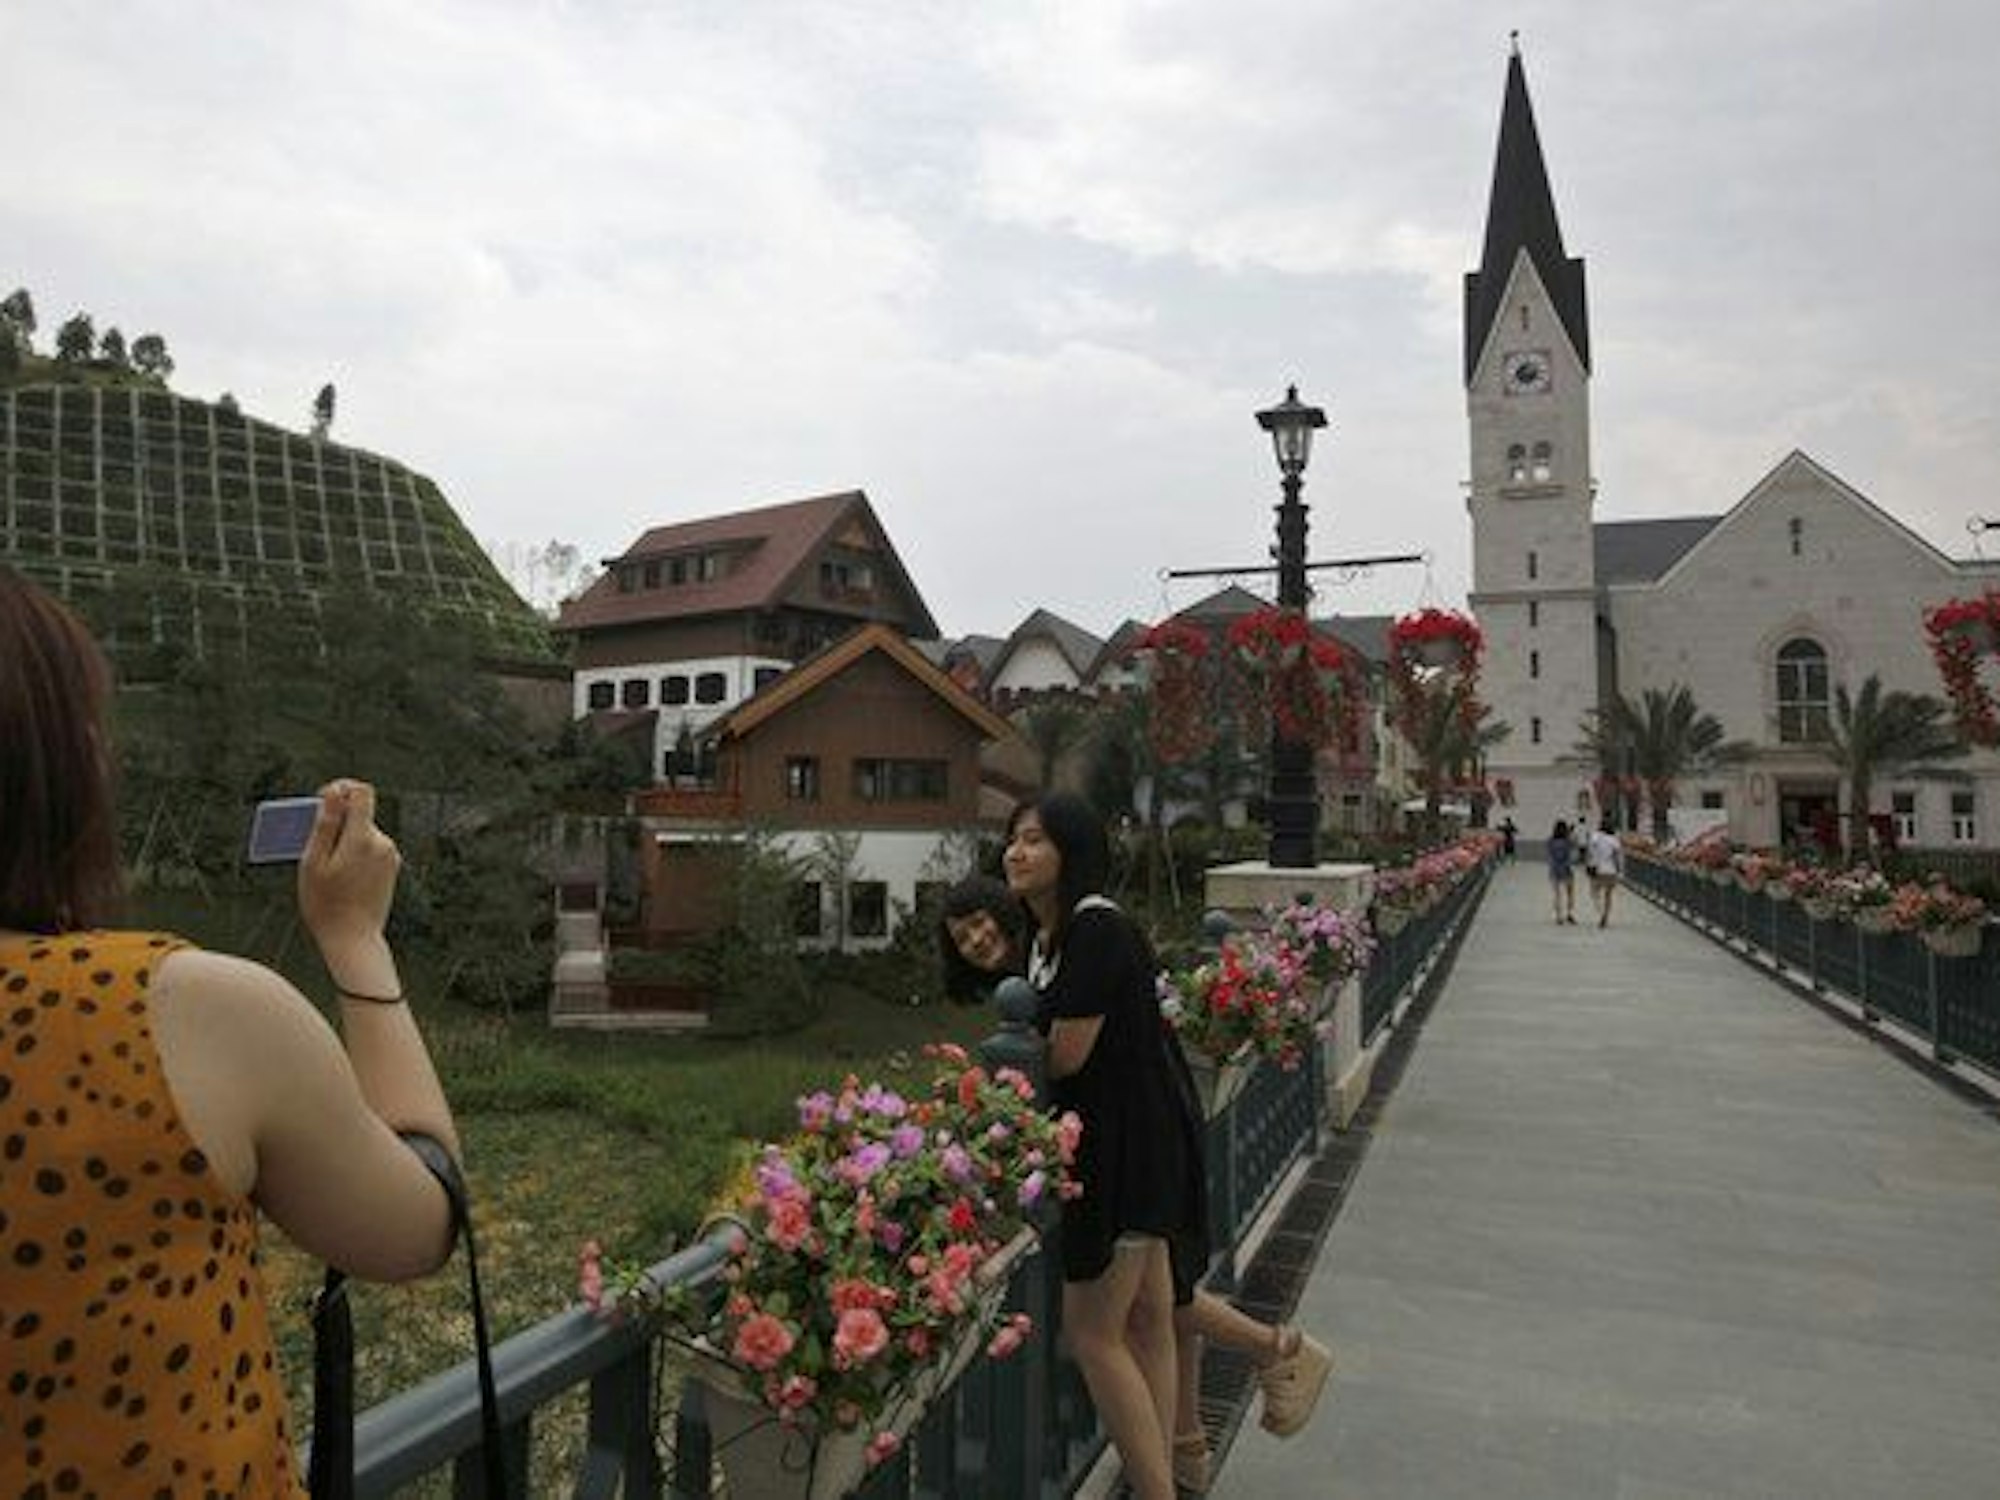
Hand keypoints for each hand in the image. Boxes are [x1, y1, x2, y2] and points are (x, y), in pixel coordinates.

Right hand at [298, 779, 400, 954]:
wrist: (353, 940)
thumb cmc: (326, 903)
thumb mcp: (314, 862)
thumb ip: (325, 824)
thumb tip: (334, 792)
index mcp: (363, 838)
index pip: (362, 792)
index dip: (341, 789)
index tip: (321, 801)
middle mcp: (383, 843)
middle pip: (359, 815)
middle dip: (335, 822)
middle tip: (309, 844)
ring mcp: (390, 857)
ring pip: (362, 834)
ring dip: (342, 840)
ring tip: (321, 865)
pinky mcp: (391, 869)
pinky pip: (369, 850)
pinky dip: (352, 853)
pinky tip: (337, 876)